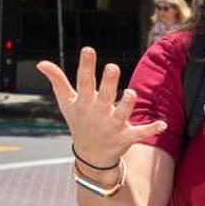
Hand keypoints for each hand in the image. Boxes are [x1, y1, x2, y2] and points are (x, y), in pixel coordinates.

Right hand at [35, 47, 166, 167]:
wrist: (90, 156)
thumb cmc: (79, 122)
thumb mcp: (67, 103)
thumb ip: (57, 81)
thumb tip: (41, 62)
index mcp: (85, 103)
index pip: (84, 82)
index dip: (86, 66)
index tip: (88, 49)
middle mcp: (99, 113)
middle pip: (104, 96)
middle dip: (108, 83)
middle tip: (112, 67)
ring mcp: (113, 126)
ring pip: (121, 114)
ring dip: (127, 105)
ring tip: (132, 93)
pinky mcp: (126, 137)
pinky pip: (140, 133)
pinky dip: (151, 130)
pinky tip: (163, 125)